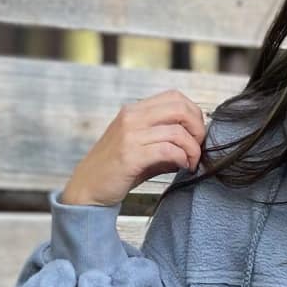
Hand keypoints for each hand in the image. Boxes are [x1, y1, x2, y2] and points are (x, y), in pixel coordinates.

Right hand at [58, 90, 207, 205]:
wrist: (87, 189)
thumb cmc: (116, 170)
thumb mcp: (140, 147)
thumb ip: (165, 139)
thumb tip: (196, 141)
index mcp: (134, 111)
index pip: (174, 97)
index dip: (194, 113)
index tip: (197, 134)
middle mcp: (131, 117)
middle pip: (180, 108)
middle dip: (198, 128)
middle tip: (199, 147)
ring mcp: (129, 135)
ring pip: (177, 131)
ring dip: (192, 149)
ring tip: (191, 163)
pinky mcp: (130, 155)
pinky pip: (168, 150)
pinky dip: (182, 158)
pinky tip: (182, 166)